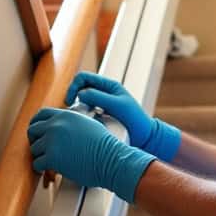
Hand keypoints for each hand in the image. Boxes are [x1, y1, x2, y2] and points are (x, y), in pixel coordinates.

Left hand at [26, 107, 156, 203]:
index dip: (36, 124)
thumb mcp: (89, 124)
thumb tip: (64, 126)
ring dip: (41, 156)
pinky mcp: (52, 158)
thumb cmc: (105, 146)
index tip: (36, 132)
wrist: (111, 160)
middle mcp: (56, 125)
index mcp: (66, 115)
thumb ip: (72, 122)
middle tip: (40, 149)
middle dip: (34, 140)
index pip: (41, 115)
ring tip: (51, 162)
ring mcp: (52, 141)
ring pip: (34, 149)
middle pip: (32, 130)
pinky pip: (37, 163)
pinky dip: (42, 169)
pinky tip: (50, 170)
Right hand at [66, 72, 180, 160]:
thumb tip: (79, 94)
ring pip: (81, 102)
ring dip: (77, 108)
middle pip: (79, 88)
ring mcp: (101, 105)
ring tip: (79, 118)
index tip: (70, 101)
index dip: (73, 87)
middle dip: (72, 97)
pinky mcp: (100, 116)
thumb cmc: (135, 120)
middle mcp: (103, 93)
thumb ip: (99, 97)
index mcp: (109, 86)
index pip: (83, 78)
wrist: (145, 137)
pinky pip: (86, 113)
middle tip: (71, 110)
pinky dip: (82, 117)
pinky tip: (85, 125)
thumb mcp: (117, 105)